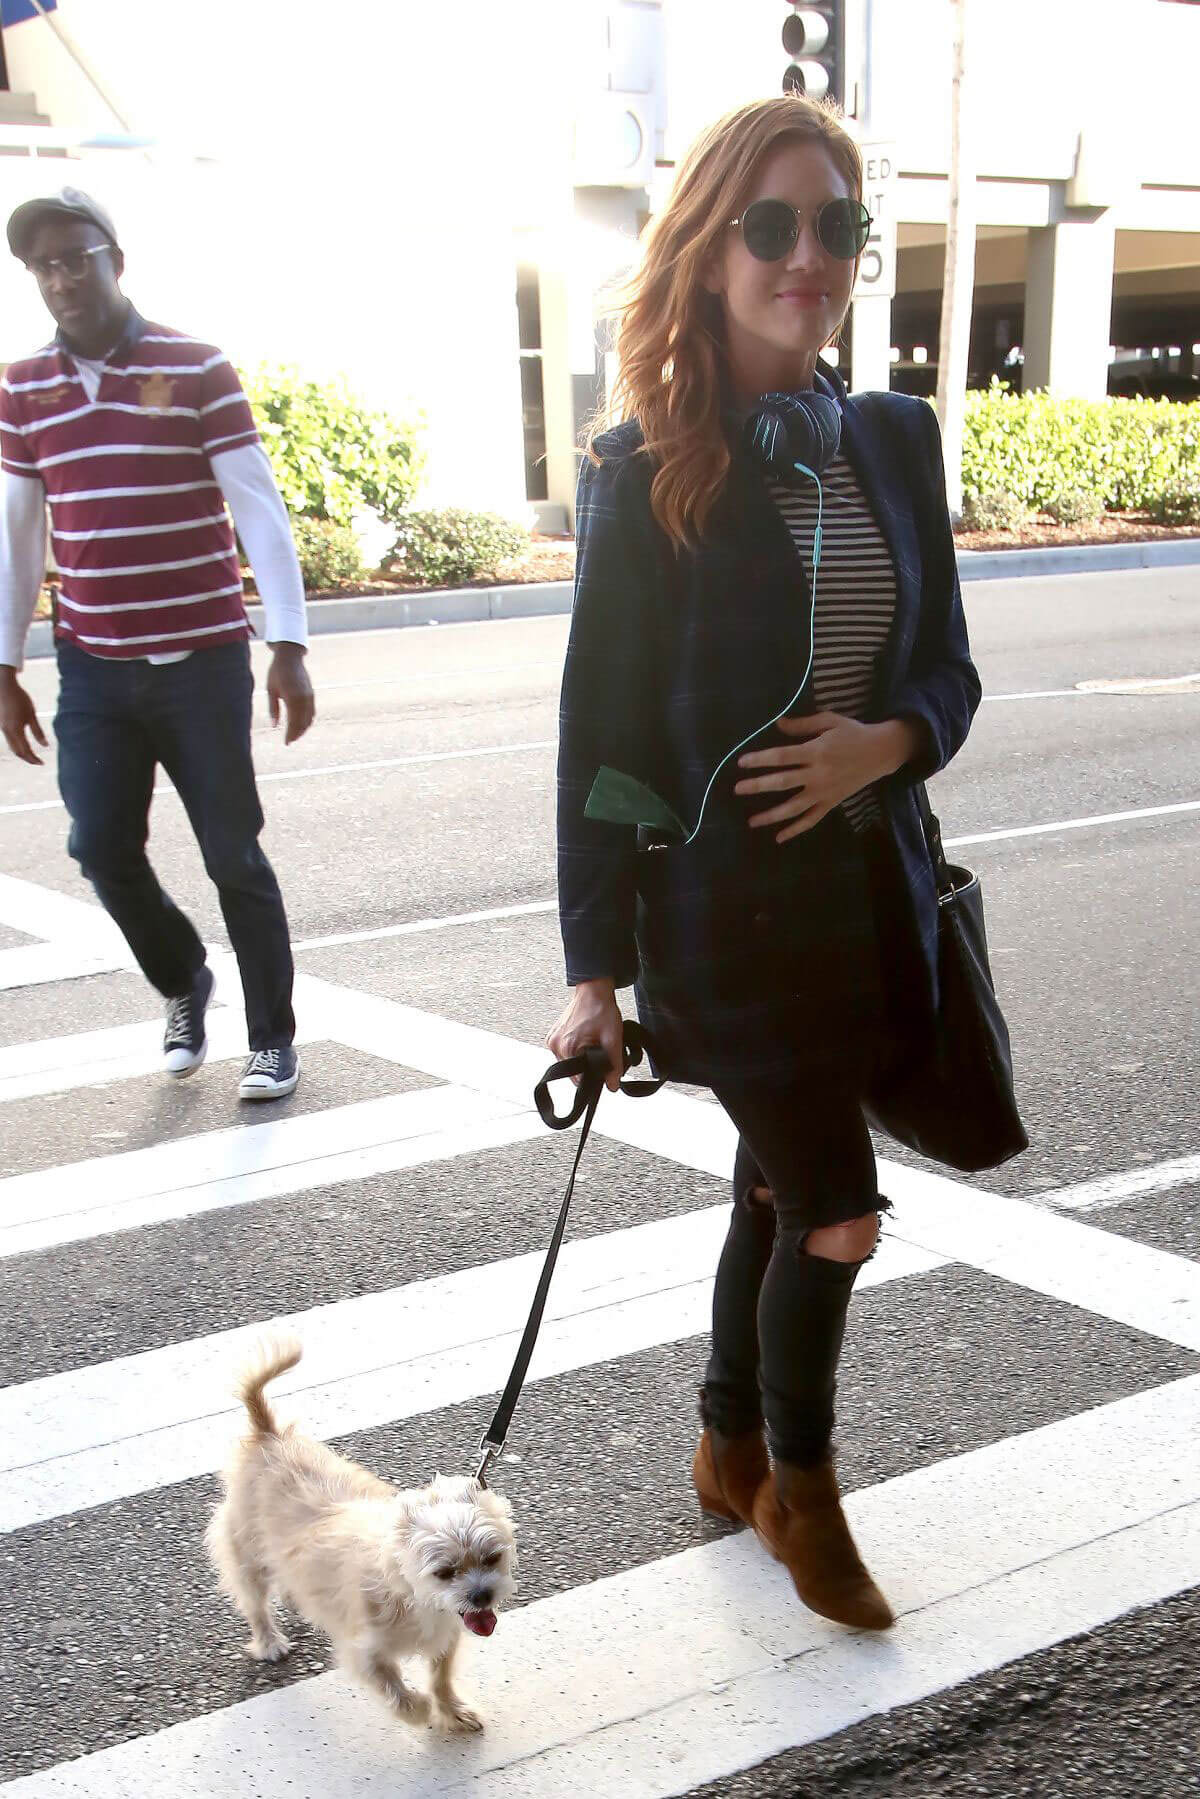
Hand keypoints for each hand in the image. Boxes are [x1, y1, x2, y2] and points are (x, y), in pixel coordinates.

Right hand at [0, 669, 47, 765]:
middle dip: (27, 758)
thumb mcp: (31, 715)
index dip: (33, 758)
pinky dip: (17, 745)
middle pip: (17, 751)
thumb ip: (38, 731)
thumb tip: (45, 745)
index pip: (25, 750)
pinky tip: (24, 744)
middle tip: (38, 762)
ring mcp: (2, 728)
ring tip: (32, 755)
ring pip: (12, 746)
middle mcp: (6, 732)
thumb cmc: (20, 699)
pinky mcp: (1, 725)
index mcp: (15, 730)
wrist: (4, 687)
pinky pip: (9, 740)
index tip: (42, 763)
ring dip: (22, 753)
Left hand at [266, 643, 314, 744]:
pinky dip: (308, 720)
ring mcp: (309, 696)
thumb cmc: (277, 672)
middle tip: (290, 741)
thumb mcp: (271, 690)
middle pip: (302, 723)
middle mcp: (303, 699)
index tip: (286, 743)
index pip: (293, 722)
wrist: (290, 657)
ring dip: (303, 728)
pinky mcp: (312, 694)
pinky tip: (301, 724)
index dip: (290, 734)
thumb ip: (273, 709)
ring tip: (295, 735)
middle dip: (297, 734)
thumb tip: (274, 726)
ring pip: (309, 718)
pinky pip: (312, 712)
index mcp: (292, 698)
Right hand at [546, 979, 624, 1091]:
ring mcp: (552, 1040)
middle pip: (574, 1072)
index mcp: (567, 1047)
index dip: (594, 1077)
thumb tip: (612, 1085)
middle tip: (599, 1050)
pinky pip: (565, 1053)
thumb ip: (614, 1065)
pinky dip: (576, 1051)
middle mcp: (555, 1045)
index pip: (579, 1080)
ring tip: (592, 1043)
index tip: (603, 1065)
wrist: (593, 990)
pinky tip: (585, 1040)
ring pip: (569, 1064)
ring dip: (581, 1059)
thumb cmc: (601, 1009)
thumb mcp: (613, 1038)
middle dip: (588, 1067)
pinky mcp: (553, 1036)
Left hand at [735, 712, 921, 842]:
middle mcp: (818, 774)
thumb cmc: (853, 732)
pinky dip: (796, 829)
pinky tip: (779, 837)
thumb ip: (802, 725)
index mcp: (816, 751)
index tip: (741, 763)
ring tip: (752, 822)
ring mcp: (825, 791)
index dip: (760, 760)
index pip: (782, 757)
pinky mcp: (832, 802)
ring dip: (772, 815)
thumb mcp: (829, 721)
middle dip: (758, 786)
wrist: (882, 752)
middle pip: (783, 782)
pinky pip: (812, 819)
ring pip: (794, 807)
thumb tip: (777, 723)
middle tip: (737, 790)